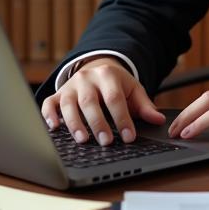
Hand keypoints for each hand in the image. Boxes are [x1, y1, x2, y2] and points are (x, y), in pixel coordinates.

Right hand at [40, 57, 164, 145]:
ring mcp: (70, 86)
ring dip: (74, 123)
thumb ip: (145, 106)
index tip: (129, 137)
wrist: (97, 67)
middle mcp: (87, 79)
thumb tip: (159, 120)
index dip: (122, 118)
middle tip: (106, 141)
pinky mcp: (58, 94)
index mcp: (108, 75)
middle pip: (90, 101)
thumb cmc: (116, 84)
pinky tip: (54, 128)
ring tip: (83, 140)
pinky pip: (49, 103)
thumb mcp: (133, 90)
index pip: (115, 98)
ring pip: (69, 103)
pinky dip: (49, 115)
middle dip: (98, 122)